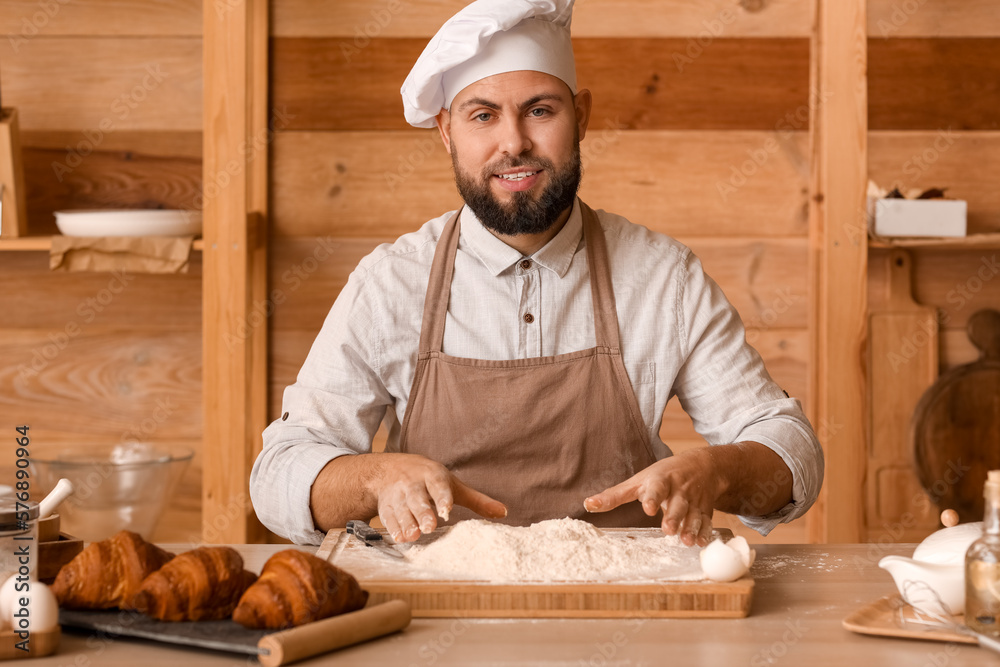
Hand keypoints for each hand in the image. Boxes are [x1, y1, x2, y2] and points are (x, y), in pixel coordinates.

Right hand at [374, 453, 506, 542]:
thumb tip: (504, 512)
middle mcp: (413, 484)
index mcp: (433, 475)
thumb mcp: (453, 485)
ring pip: (402, 508)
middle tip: (429, 527)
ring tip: (413, 535)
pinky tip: (400, 537)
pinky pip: (388, 516)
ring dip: (407, 522)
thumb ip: (477, 501)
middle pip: (417, 498)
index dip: (443, 498)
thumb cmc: (429, 480)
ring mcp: (398, 495)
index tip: (447, 511)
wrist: (390, 470)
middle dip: (422, 513)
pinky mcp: (386, 506)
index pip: (439, 486)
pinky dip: (393, 527)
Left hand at [583, 450, 721, 546]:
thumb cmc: (663, 475)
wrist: (702, 465)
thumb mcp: (638, 481)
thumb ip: (615, 495)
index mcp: (660, 481)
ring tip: (686, 541)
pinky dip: (706, 532)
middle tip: (668, 530)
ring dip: (691, 528)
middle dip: (674, 517)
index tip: (648, 508)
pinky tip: (702, 543)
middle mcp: (678, 490)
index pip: (656, 488)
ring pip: (694, 514)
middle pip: (677, 504)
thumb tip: (587, 504)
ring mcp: (694, 500)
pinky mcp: (705, 510)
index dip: (652, 498)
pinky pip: (707, 521)